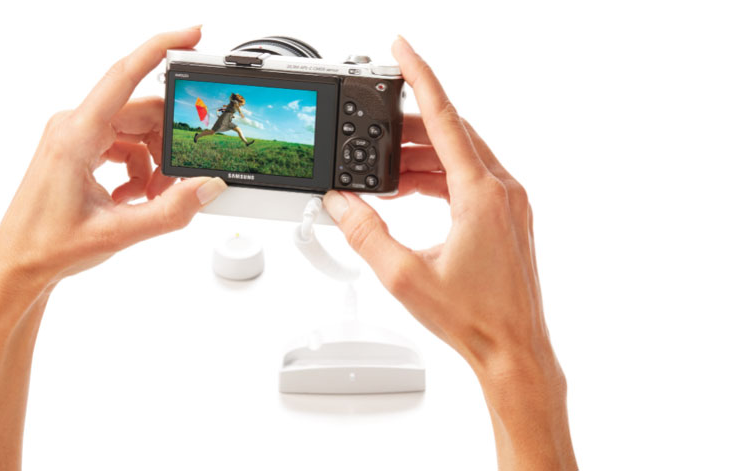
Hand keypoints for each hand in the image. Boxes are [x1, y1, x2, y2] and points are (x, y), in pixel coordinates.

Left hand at [0, 28, 225, 470]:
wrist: (16, 265)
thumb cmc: (47, 246)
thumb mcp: (118, 232)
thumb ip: (169, 211)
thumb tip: (206, 188)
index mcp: (76, 135)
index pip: (124, 74)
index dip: (161, 47)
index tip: (191, 34)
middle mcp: (73, 126)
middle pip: (141, 112)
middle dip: (168, 143)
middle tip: (181, 178)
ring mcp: (74, 136)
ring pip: (134, 130)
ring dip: (153, 161)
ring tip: (153, 198)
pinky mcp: (77, 149)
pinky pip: (121, 143)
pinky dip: (138, 166)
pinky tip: (134, 197)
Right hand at [322, 37, 575, 469]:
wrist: (513, 349)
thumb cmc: (474, 319)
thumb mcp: (403, 275)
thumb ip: (365, 233)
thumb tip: (340, 203)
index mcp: (481, 194)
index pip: (444, 117)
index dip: (419, 77)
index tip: (402, 49)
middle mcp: (502, 190)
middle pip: (451, 133)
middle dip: (408, 127)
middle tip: (373, 129)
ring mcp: (510, 203)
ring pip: (461, 157)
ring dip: (421, 156)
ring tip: (382, 171)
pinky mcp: (508, 218)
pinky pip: (470, 179)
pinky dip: (438, 177)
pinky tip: (410, 190)